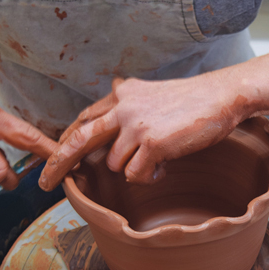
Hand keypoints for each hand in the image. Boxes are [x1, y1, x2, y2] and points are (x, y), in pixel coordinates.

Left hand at [39, 73, 247, 190]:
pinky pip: (135, 175)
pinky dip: (149, 177)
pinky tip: (164, 167)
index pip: (85, 119)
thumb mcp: (153, 92)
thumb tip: (113, 86)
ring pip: (115, 165)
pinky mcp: (152, 144)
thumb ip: (129, 97)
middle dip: (58, 163)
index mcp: (122, 95)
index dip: (67, 139)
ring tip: (157, 161)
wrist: (222, 97)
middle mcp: (123, 108)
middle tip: (46, 183)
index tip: (54, 156)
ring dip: (133, 170)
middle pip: (80, 139)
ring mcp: (136, 126)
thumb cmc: (192, 100)